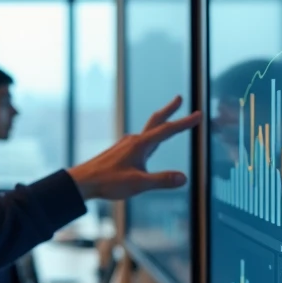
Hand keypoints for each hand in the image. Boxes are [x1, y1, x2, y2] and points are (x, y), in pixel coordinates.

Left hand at [67, 95, 201, 200]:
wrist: (82, 182)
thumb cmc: (108, 181)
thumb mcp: (138, 184)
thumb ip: (162, 180)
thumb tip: (184, 178)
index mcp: (140, 145)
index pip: (167, 130)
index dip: (184, 122)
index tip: (198, 114)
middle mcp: (133, 140)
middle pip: (155, 121)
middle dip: (169, 110)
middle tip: (179, 98)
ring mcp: (126, 144)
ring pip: (147, 130)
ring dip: (160, 123)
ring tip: (169, 120)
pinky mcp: (120, 151)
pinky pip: (140, 140)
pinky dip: (150, 136)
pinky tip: (148, 145)